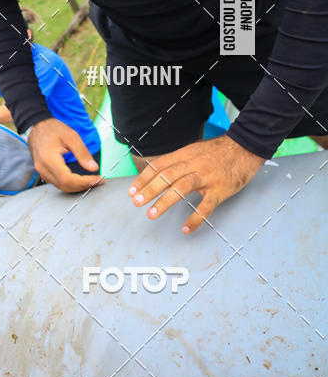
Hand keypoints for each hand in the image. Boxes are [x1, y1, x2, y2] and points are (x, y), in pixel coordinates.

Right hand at [28, 118, 103, 192]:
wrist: (38, 127)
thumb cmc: (53, 129)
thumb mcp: (71, 136)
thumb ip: (82, 153)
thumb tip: (93, 168)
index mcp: (49, 159)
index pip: (68, 179)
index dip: (84, 182)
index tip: (98, 179)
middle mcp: (43, 169)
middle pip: (65, 186)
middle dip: (83, 186)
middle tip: (98, 181)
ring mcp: (42, 172)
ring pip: (62, 187)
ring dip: (78, 187)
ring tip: (92, 181)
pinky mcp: (44, 172)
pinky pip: (59, 183)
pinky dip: (71, 184)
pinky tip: (81, 179)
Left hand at [128, 135, 263, 233]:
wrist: (244, 148)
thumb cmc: (218, 152)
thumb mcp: (194, 150)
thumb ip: (178, 161)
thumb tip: (159, 172)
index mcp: (184, 154)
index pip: (159, 165)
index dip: (144, 178)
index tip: (132, 191)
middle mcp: (193, 164)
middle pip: (167, 176)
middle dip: (149, 189)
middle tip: (136, 202)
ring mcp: (207, 177)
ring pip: (182, 188)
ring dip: (164, 201)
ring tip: (151, 214)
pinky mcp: (220, 189)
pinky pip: (206, 206)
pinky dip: (195, 218)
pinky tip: (185, 228)